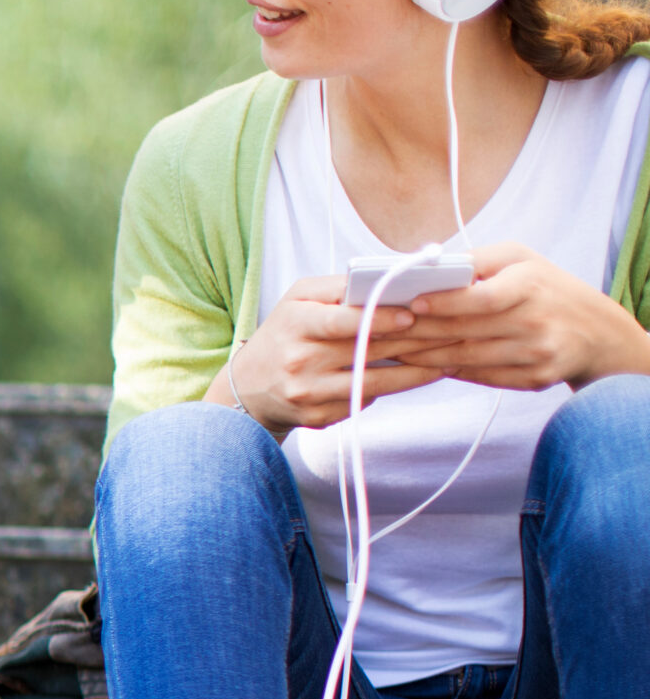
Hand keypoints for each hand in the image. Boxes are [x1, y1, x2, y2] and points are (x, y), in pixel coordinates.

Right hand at [207, 275, 443, 433]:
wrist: (247, 390)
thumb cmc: (283, 334)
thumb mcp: (298, 300)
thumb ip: (338, 288)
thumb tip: (385, 280)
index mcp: (295, 325)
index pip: (340, 320)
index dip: (378, 318)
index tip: (411, 314)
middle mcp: (299, 361)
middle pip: (366, 350)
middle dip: (413, 341)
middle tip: (451, 331)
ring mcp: (309, 393)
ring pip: (374, 383)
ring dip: (416, 371)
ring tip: (447, 358)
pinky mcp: (318, 417)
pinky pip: (364, 401)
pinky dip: (393, 389)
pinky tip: (418, 378)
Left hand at [389, 242, 649, 391]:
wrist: (595, 331)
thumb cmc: (544, 287)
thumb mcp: (519, 259)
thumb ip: (474, 261)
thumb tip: (425, 267)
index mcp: (530, 285)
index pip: (482, 297)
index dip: (444, 303)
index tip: (411, 303)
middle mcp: (534, 321)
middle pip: (464, 331)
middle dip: (416, 333)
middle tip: (377, 332)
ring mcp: (535, 353)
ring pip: (466, 358)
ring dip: (423, 356)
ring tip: (389, 350)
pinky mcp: (534, 378)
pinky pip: (480, 376)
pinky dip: (448, 371)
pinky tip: (421, 365)